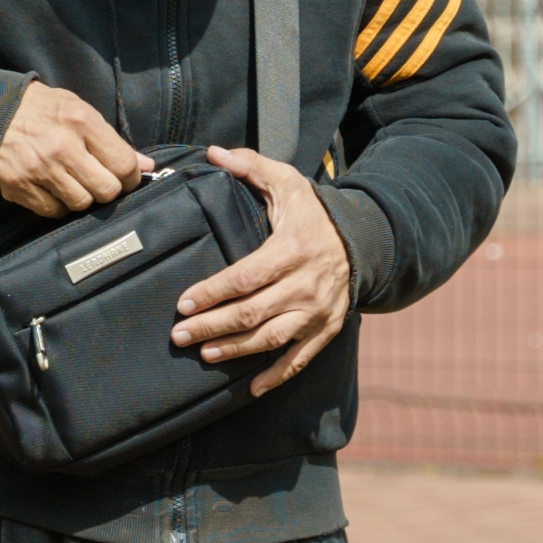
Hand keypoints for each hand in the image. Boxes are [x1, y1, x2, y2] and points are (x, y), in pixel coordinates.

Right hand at [0, 78, 152, 216]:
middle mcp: (61, 147)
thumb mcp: (81, 111)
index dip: (131, 177)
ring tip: (72, 181)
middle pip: (106, 190)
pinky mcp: (19, 186)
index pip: (123, 165)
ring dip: (81, 197)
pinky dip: (57, 203)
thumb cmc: (43, 110)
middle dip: (107, 189)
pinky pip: (53, 211)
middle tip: (98, 180)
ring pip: (80, 204)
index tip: (126, 177)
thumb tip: (146, 166)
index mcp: (81, 122)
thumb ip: (113, 140)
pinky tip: (52, 187)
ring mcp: (38, 169)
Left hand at [172, 142, 359, 392]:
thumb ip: (251, 166)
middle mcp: (307, 285)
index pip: (247, 277)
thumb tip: (213, 153)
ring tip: (204, 355)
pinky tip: (251, 389)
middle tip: (180, 334)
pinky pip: (301, 359)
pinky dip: (277, 376)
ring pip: (273, 339)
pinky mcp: (327, 330)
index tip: (184, 302)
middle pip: (254, 312)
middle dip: (213, 326)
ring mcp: (319, 311)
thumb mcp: (287, 182)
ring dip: (236, 351)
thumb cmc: (314, 213)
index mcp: (293, 250)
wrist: (363, 241)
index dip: (214, 292)